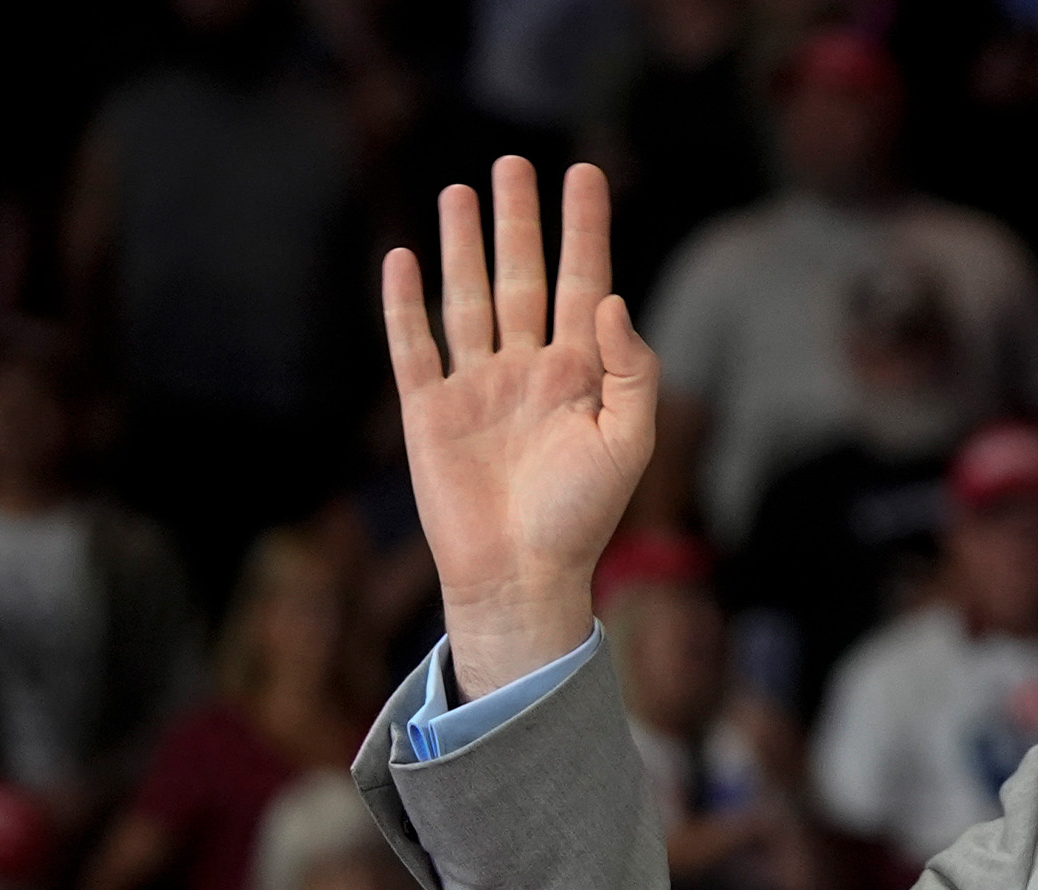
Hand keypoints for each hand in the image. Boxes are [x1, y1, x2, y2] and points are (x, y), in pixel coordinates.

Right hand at [383, 157, 658, 698]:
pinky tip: (405, 257)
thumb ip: (632, 371)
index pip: (585, 283)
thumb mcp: (629, 443)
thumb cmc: (583, 518)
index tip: (585, 174)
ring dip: (464, 245)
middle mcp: (528, 370)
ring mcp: (477, 387)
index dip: (585, 229)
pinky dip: (406, 303)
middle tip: (514, 164)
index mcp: (581, 374)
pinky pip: (415, 346)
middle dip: (519, 222)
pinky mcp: (431, 411)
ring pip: (468, 299)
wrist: (521, 577)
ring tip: (462, 190)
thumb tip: (612, 299)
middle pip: (522, 277)